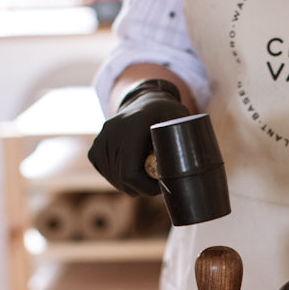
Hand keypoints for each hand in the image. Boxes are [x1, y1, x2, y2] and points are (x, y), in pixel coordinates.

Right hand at [87, 79, 189, 195]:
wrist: (145, 101)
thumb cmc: (167, 113)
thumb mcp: (181, 120)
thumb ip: (186, 139)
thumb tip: (193, 167)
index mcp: (131, 127)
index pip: (129, 173)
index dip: (145, 187)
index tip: (161, 186)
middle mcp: (110, 133)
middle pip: (121, 180)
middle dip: (142, 188)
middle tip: (158, 182)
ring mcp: (100, 141)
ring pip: (114, 179)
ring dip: (132, 184)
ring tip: (148, 173)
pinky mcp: (94, 149)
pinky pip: (106, 173)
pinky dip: (120, 178)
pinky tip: (134, 169)